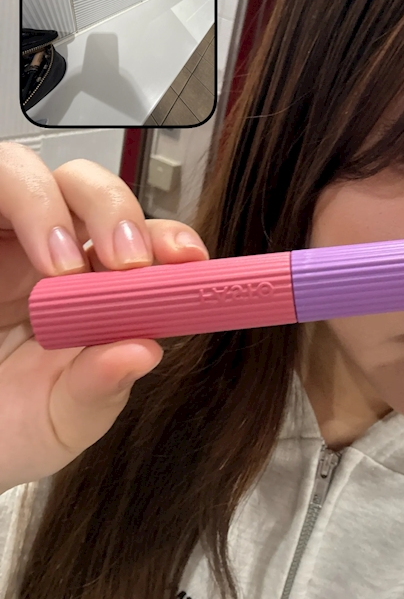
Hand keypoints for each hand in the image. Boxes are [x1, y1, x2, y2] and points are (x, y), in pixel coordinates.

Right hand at [0, 141, 208, 491]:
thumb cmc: (5, 425)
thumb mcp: (58, 420)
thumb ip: (100, 389)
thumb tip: (145, 352)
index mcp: (88, 294)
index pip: (140, 244)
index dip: (169, 239)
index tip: (190, 259)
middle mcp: (47, 255)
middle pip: (93, 191)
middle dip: (120, 210)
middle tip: (129, 263)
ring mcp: (3, 239)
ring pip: (36, 173)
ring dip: (62, 205)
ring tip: (65, 266)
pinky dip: (24, 203)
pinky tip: (37, 254)